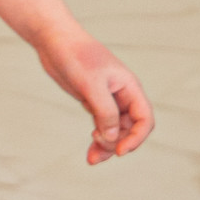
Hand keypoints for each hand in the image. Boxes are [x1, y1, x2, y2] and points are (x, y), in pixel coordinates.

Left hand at [34, 28, 153, 163]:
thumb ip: (105, 111)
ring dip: (106, 146)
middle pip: (130, 129)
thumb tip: (112, 138)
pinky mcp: (93, 102)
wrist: (54, 40)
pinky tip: (90, 151)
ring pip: (115, 130)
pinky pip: (101, 126)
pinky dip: (98, 139)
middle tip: (97, 151)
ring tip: (92, 159)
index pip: (145, 119)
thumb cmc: (76, 56)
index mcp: (129, 87)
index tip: (119, 151)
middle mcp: (122, 95)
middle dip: (117, 144)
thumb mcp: (91, 84)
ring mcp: (107, 99)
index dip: (137, 138)